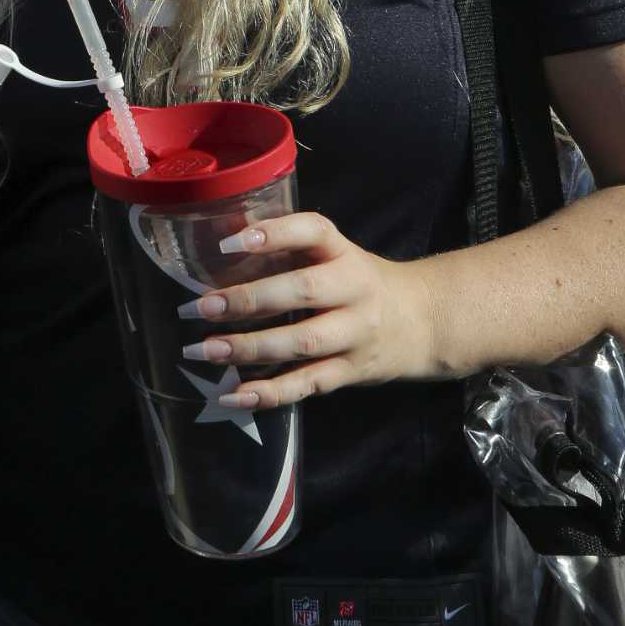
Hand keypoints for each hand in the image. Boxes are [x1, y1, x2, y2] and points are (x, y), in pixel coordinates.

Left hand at [178, 211, 438, 409]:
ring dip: (250, 348)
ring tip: (206, 350)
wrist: (422, 322)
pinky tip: (233, 394)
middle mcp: (354, 290)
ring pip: (302, 343)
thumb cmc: (359, 280)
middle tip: (202, 307)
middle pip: (304, 292)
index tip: (230, 242)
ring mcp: (354, 336)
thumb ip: (291, 249)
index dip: (274, 233)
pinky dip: (269, 393)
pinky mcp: (349, 373)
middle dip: (249, 300)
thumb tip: (219, 245)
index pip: (313, 231)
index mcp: (344, 253)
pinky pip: (307, 384)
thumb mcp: (336, 254)